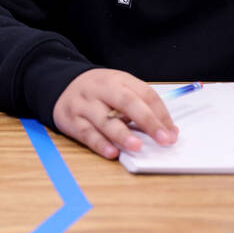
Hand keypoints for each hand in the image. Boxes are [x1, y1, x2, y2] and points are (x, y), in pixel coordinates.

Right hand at [52, 69, 178, 158]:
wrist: (61, 84)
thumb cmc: (99, 92)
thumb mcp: (119, 90)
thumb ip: (141, 108)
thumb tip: (167, 132)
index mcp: (119, 79)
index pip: (145, 94)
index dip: (161, 114)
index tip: (172, 134)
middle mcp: (101, 89)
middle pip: (126, 102)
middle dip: (147, 121)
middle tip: (163, 139)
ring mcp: (85, 104)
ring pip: (104, 119)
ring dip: (122, 134)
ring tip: (136, 147)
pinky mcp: (71, 119)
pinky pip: (86, 133)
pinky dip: (99, 143)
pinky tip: (111, 152)